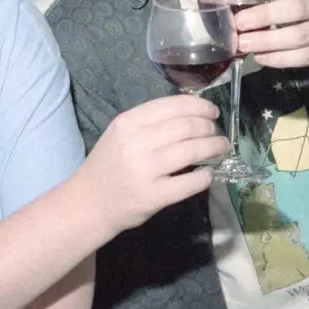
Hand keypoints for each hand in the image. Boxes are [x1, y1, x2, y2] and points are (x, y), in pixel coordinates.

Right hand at [77, 95, 224, 231]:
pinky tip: (207, 174)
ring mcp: (145, 171)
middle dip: (209, 127)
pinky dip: (205, 176)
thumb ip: (150, 122)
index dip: (200, 106)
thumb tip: (193, 113)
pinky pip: (190, 183)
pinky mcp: (153, 196)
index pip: (173, 105)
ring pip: (192, 150)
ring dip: (214, 147)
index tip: (212, 112)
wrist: (88, 204)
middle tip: (216, 133)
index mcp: (128, 123)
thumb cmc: (108, 165)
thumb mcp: (120, 134)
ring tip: (220, 148)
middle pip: (187, 126)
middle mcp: (136, 143)